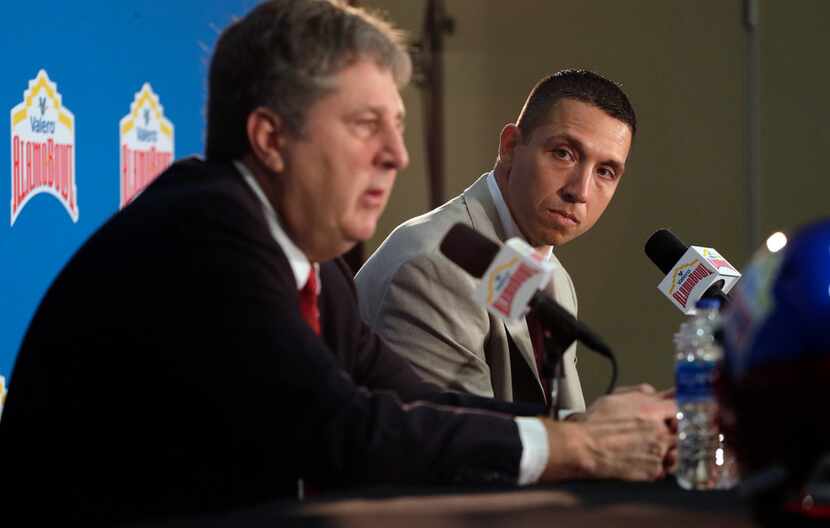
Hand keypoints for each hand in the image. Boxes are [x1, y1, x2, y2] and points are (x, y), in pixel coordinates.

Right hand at [539, 384, 676, 481]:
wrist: (584, 448)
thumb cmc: (595, 423)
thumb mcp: (616, 397)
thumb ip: (640, 392)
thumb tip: (654, 392)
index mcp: (652, 411)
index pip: (680, 407)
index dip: (678, 409)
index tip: (677, 411)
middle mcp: (660, 432)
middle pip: (684, 430)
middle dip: (676, 429)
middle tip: (664, 429)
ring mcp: (659, 453)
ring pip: (678, 450)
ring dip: (672, 448)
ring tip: (656, 446)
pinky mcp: (653, 471)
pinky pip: (667, 468)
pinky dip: (661, 464)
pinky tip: (649, 459)